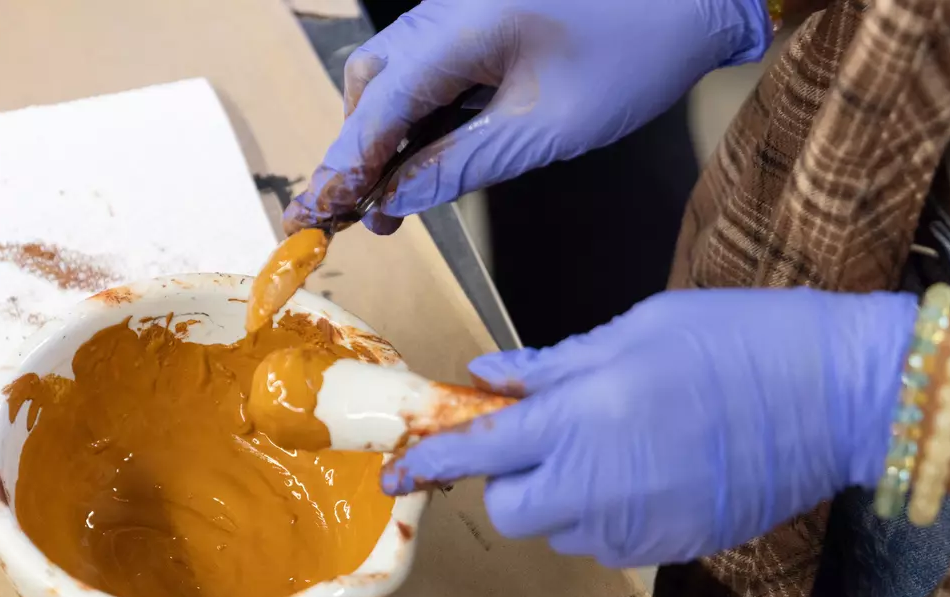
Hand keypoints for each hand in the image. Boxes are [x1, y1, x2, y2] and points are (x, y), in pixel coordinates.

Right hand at [284, 0, 771, 234]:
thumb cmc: (636, 52)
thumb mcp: (547, 130)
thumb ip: (461, 165)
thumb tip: (394, 202)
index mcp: (461, 28)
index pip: (378, 108)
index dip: (342, 170)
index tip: (313, 220)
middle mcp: (447, 9)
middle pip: (369, 85)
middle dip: (354, 155)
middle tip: (344, 222)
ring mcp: (460, 7)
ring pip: (390, 74)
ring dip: (380, 138)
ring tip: (384, 204)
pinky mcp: (478, 14)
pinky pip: (423, 65)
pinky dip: (411, 115)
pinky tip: (418, 161)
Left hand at [384, 289, 917, 567]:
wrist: (839, 396)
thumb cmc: (737, 342)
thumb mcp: (632, 332)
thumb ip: (551, 367)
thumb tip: (487, 378)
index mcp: (574, 422)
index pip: (472, 454)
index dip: (426, 462)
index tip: (397, 471)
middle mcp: (593, 487)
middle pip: (509, 510)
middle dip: (508, 482)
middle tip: (538, 442)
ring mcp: (634, 527)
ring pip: (560, 530)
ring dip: (562, 499)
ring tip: (614, 448)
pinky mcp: (671, 548)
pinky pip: (610, 541)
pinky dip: (609, 514)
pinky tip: (650, 473)